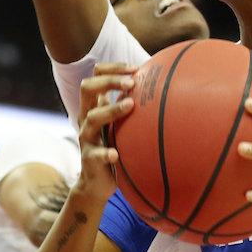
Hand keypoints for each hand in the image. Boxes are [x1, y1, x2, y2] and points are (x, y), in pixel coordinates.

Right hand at [74, 62, 135, 203]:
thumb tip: (165, 91)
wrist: (98, 183)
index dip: (112, 69)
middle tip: (131, 83)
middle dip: (109, 81)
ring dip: (111, 110)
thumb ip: (132, 109)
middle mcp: (86, 118)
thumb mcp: (122, 126)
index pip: (96, 76)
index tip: (135, 70)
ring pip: (92, 117)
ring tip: (130, 105)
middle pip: (87, 88)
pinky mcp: (89, 159)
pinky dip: (105, 153)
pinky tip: (116, 154)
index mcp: (94, 107)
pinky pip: (95, 154)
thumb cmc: (115, 148)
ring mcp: (87, 138)